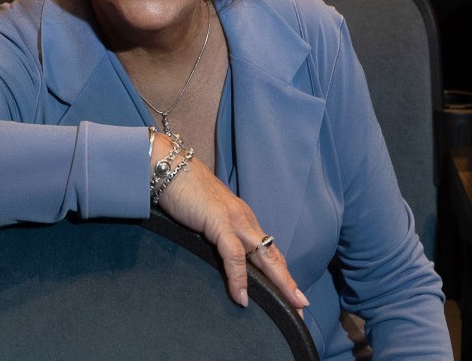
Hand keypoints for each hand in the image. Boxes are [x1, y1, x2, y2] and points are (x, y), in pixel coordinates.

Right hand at [151, 135, 309, 313]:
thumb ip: (216, 233)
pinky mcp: (218, 222)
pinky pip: (234, 255)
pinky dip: (239, 278)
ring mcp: (234, 219)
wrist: (168, 166)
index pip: (267, 249)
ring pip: (264, 256)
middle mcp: (244, 219)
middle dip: (289, 282)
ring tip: (290, 305)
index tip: (292, 293)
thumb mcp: (205, 217)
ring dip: (279, 282)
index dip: (281, 272)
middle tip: (303, 305)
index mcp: (242, 218)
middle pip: (273, 255)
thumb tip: (218, 255)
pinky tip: (242, 297)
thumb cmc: (182, 190)